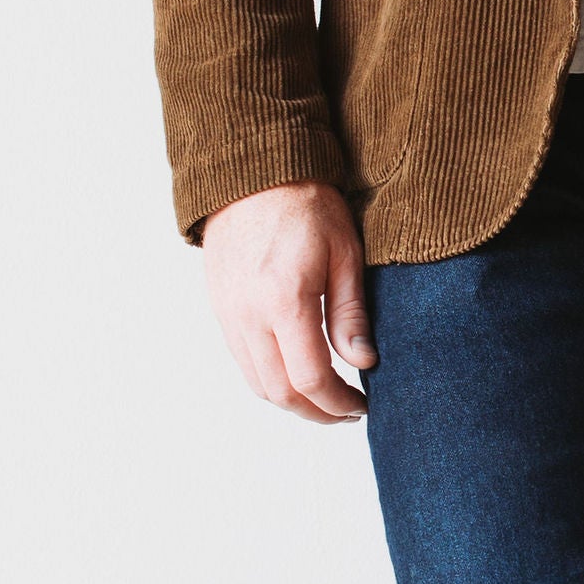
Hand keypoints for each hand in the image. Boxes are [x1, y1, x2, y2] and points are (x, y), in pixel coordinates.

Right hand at [201, 182, 375, 423]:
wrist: (251, 171)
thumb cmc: (306, 204)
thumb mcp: (345, 253)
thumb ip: (351, 313)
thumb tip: (363, 363)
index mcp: (284, 300)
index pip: (310, 378)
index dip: (337, 403)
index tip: (360, 405)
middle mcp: (248, 313)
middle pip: (280, 392)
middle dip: (317, 412)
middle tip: (346, 412)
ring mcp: (228, 312)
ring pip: (257, 383)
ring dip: (293, 401)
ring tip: (325, 398)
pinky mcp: (219, 308)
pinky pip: (243, 361)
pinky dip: (271, 379)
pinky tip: (298, 373)